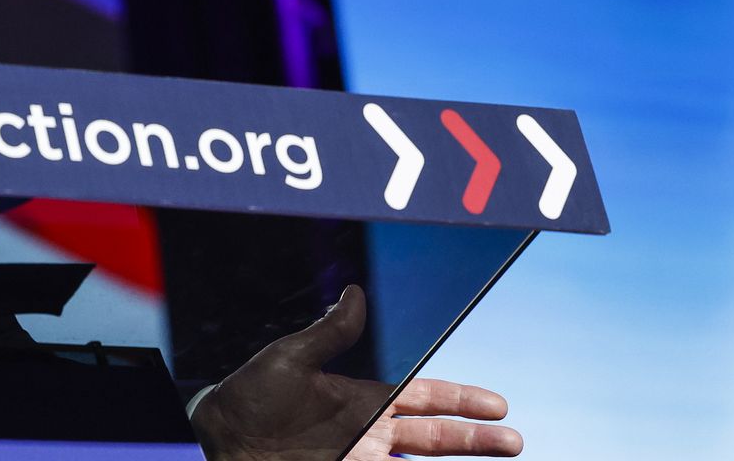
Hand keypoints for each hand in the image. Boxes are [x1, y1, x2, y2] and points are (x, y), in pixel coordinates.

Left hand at [191, 285, 520, 460]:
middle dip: (475, 439)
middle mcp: (367, 433)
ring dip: (458, 460)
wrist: (218, 439)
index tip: (499, 404)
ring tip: (499, 454)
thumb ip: (329, 333)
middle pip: (433, 437)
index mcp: (361, 399)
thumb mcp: (290, 359)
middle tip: (515, 442)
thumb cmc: (246, 398)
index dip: (461, 400)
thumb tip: (354, 291)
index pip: (423, 397)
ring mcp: (359, 459)